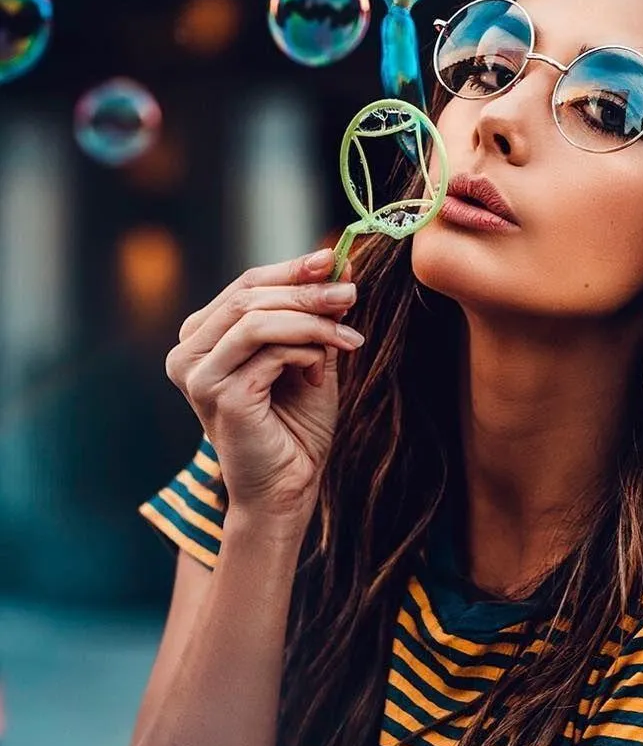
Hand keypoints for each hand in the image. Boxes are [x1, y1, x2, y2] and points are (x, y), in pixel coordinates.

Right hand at [164, 249, 364, 531]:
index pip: (246, 285)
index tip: (335, 259)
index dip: (291, 268)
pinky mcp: (218, 395)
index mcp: (202, 338)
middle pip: (250, 296)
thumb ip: (316, 314)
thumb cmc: (295, 425)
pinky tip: (321, 375)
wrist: (289, 487)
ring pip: (257, 319)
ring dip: (312, 321)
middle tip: (351, 296)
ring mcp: (198, 375)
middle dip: (307, 292)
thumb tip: (340, 263)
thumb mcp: (310, 356)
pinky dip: (305, 352)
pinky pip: (269, 351)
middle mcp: (187, 353)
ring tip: (349, 337)